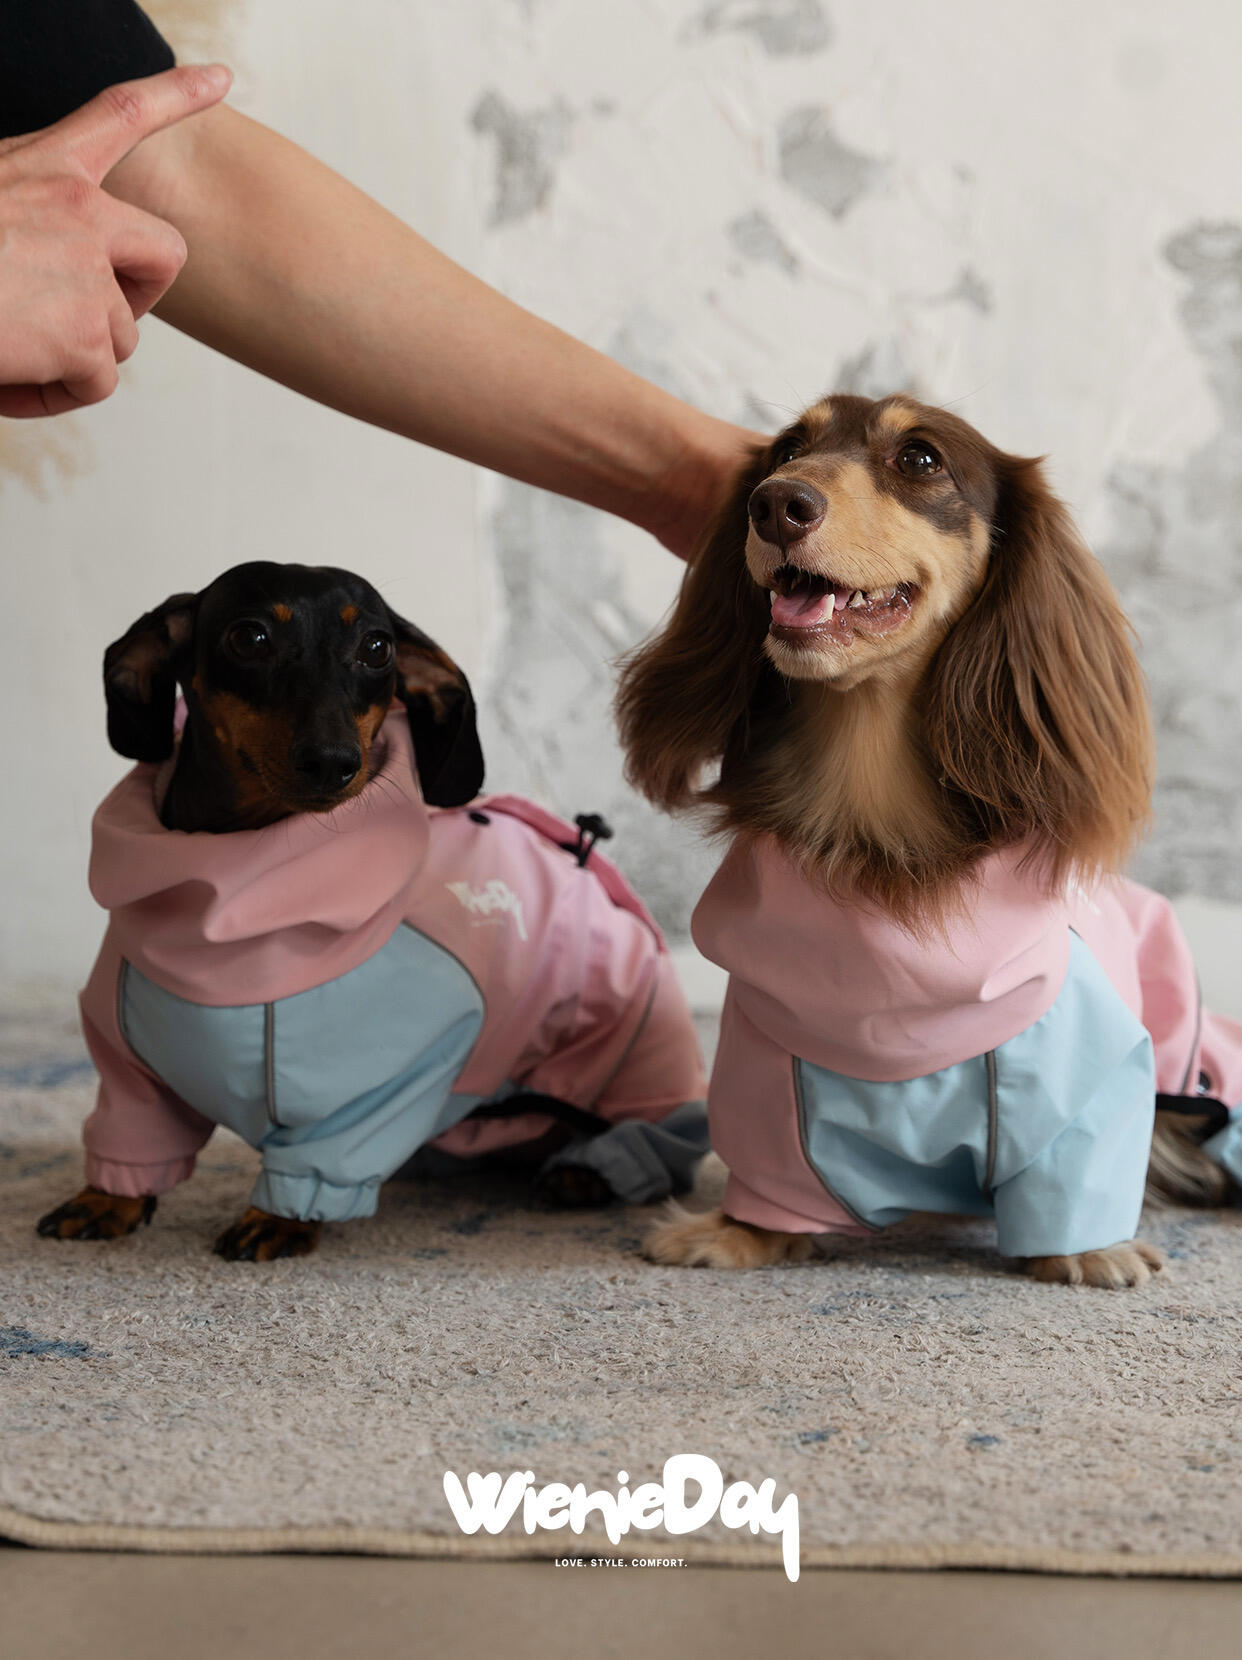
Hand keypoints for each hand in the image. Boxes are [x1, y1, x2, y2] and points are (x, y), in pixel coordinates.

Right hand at [0, 63, 231, 417]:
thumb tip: (41, 260)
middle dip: (143, 293)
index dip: (176, 93)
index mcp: (41, 167)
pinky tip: (10, 380)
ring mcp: (87, 272)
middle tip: (97, 318)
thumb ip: (27, 212)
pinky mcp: (85, 335)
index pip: (120, 114)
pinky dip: (55, 395)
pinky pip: (97, 383)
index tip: (222, 78)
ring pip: (121, 334)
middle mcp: (77, 210)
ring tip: (13, 349)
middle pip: (164, 253)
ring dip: (75, 356)